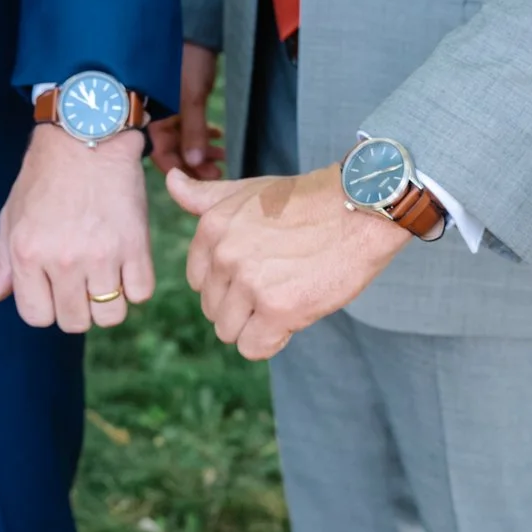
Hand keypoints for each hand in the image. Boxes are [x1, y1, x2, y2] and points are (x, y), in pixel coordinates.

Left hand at [0, 125, 153, 331]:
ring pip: (110, 316)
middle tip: (81, 282)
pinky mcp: (136, 244)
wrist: (87, 138)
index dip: (47, 307)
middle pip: (74, 322)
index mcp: (27, 253)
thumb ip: (1, 265)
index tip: (54, 288)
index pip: (37, 317)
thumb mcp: (11, 218)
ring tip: (105, 276)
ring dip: (109, 302)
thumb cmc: (44, 179)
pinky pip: (141, 293)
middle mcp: (63, 259)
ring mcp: (102, 254)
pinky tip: (126, 265)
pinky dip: (135, 286)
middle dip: (78, 309)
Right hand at [151, 41, 225, 178]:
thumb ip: (193, 131)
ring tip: (223, 158)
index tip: (200, 182)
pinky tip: (219, 138)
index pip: (161, 155)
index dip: (180, 171)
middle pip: (174, 151)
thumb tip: (194, 163)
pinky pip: (191, 127)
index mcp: (152, 117)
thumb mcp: (192, 98)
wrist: (197, 31)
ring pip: (185, 141)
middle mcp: (158, 117)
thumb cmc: (188, 61)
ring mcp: (171, 111)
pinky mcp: (182, 103)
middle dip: (195, 165)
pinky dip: (204, 135)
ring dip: (202, 151)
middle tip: (218, 172)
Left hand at [166, 165, 409, 360]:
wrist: (361, 207)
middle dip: (243, 306)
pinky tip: (294, 317)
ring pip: (229, 332)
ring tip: (288, 296)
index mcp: (212, 229)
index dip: (229, 283)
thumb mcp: (249, 189)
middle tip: (280, 282)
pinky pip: (254, 348)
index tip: (260, 269)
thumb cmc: (308, 200)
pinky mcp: (279, 309)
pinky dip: (272, 341)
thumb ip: (205, 196)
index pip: (198, 281)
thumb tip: (171, 182)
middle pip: (213, 309)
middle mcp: (224, 256)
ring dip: (257, 325)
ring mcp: (250, 284)